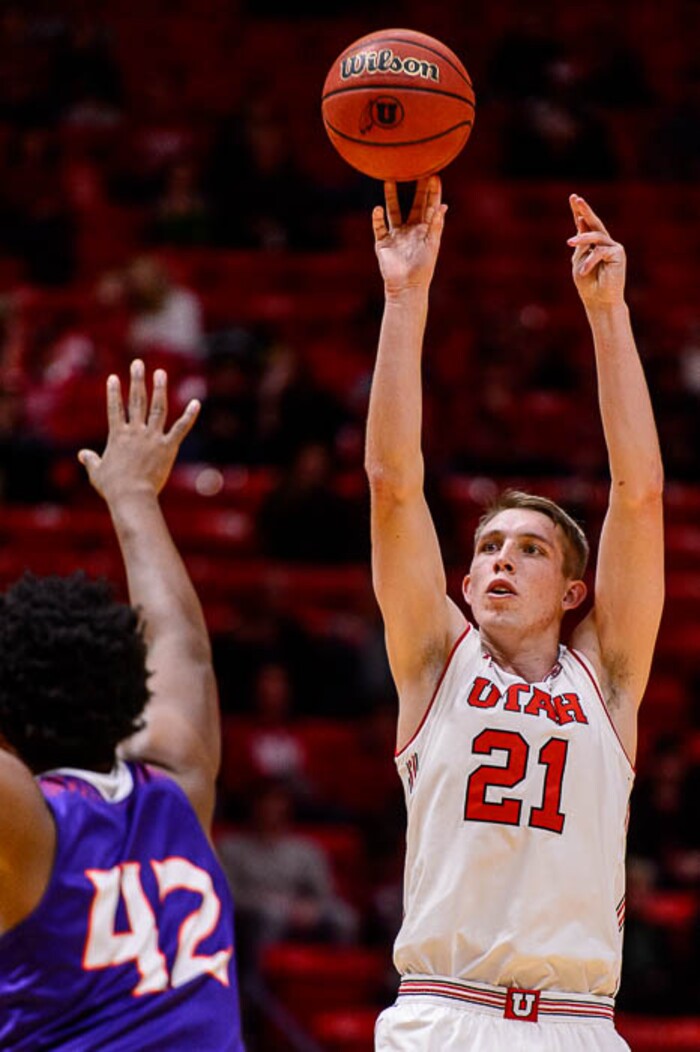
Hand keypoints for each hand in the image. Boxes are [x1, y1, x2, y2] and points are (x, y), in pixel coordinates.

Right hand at [78, 359, 199, 502]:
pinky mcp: (169, 447)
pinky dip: (190, 415)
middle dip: (137, 380)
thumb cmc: (113, 487)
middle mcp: (136, 432)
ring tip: (160, 373)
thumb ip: (90, 460)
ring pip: (158, 408)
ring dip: (159, 389)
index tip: (113, 377)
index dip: (113, 392)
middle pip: (136, 401)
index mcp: (117, 436)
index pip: (115, 408)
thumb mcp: (97, 472)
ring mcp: (153, 438)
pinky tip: (196, 402)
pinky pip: (181, 428)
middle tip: (138, 363)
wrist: (132, 497)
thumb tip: (82, 455)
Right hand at [373, 175, 446, 295]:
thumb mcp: (432, 245)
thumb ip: (436, 225)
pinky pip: (379, 227)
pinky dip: (377, 218)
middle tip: (414, 169)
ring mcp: (396, 235)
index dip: (432, 191)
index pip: (430, 206)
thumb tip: (443, 206)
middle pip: (414, 204)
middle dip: (415, 188)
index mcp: (426, 230)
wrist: (406, 287)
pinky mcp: (383, 243)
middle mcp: (411, 230)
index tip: (434, 175)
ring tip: (389, 180)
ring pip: (394, 211)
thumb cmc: (423, 268)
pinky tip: (377, 209)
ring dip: (391, 197)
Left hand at [567, 194, 625, 308]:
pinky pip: (600, 251)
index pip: (584, 225)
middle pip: (594, 223)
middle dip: (585, 210)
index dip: (578, 212)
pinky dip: (590, 261)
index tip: (573, 197)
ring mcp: (611, 247)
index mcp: (591, 245)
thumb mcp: (578, 262)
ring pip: (595, 235)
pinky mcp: (618, 253)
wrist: (599, 301)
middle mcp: (603, 243)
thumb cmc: (587, 284)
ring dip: (581, 238)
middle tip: (577, 199)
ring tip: (569, 243)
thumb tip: (580, 222)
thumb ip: (580, 244)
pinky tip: (583, 272)